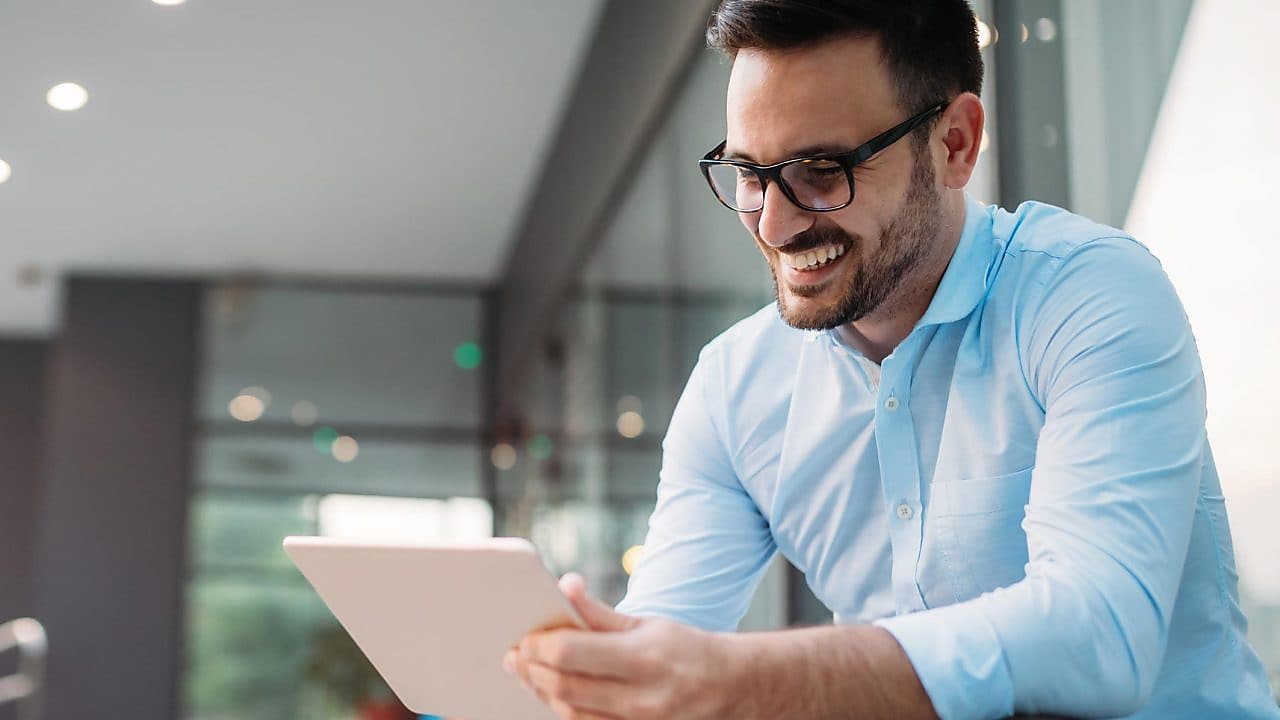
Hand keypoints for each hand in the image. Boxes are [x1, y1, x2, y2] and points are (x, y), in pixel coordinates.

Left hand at [503, 573, 735, 719]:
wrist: (731, 688)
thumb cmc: (686, 650)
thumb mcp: (646, 623)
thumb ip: (600, 611)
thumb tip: (565, 585)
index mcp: (642, 658)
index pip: (571, 654)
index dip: (539, 646)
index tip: (524, 638)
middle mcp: (640, 697)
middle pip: (564, 688)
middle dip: (531, 671)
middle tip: (515, 657)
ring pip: (570, 713)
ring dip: (541, 692)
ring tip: (528, 672)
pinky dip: (564, 708)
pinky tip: (554, 692)